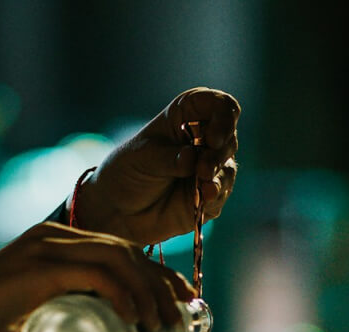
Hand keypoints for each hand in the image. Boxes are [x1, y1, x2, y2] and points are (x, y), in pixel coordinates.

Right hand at [0, 221, 195, 331]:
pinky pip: (96, 272)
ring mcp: (48, 248)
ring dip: (149, 293)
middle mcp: (57, 238)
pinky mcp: (40, 265)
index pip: (124, 252)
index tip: (183, 305)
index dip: (159, 277)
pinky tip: (134, 319)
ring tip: (161, 327)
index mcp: (58, 246)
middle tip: (181, 321)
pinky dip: (123, 294)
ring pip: (120, 258)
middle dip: (164, 285)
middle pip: (129, 253)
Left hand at [73, 87, 239, 245]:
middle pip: (228, 137)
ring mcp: (208, 169)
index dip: (223, 117)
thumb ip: (169, 158)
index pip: (219, 105)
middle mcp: (203, 140)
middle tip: (203, 168)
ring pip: (228, 166)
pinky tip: (206, 196)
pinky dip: (216, 194)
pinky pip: (222, 193)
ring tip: (203, 183)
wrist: (120, 209)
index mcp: (187, 117)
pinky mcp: (210, 196)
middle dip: (219, 152)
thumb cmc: (129, 172)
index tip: (212, 137)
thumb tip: (193, 158)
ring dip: (219, 174)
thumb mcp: (144, 158)